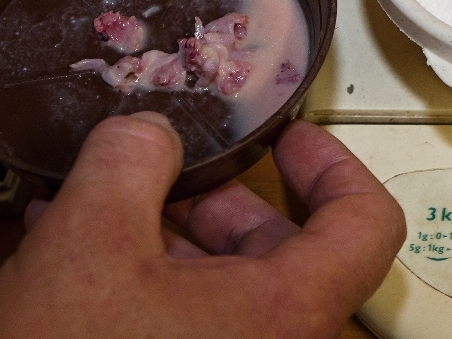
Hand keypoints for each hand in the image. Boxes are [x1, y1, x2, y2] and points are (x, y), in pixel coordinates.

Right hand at [0, 113, 405, 337]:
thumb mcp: (89, 242)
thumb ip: (130, 161)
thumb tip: (149, 131)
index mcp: (287, 311)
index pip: (366, 223)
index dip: (333, 165)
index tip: (292, 139)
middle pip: (286, 248)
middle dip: (222, 198)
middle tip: (179, 168)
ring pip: (232, 285)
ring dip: (176, 235)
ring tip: (110, 204)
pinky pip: (192, 318)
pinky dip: (152, 277)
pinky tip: (85, 253)